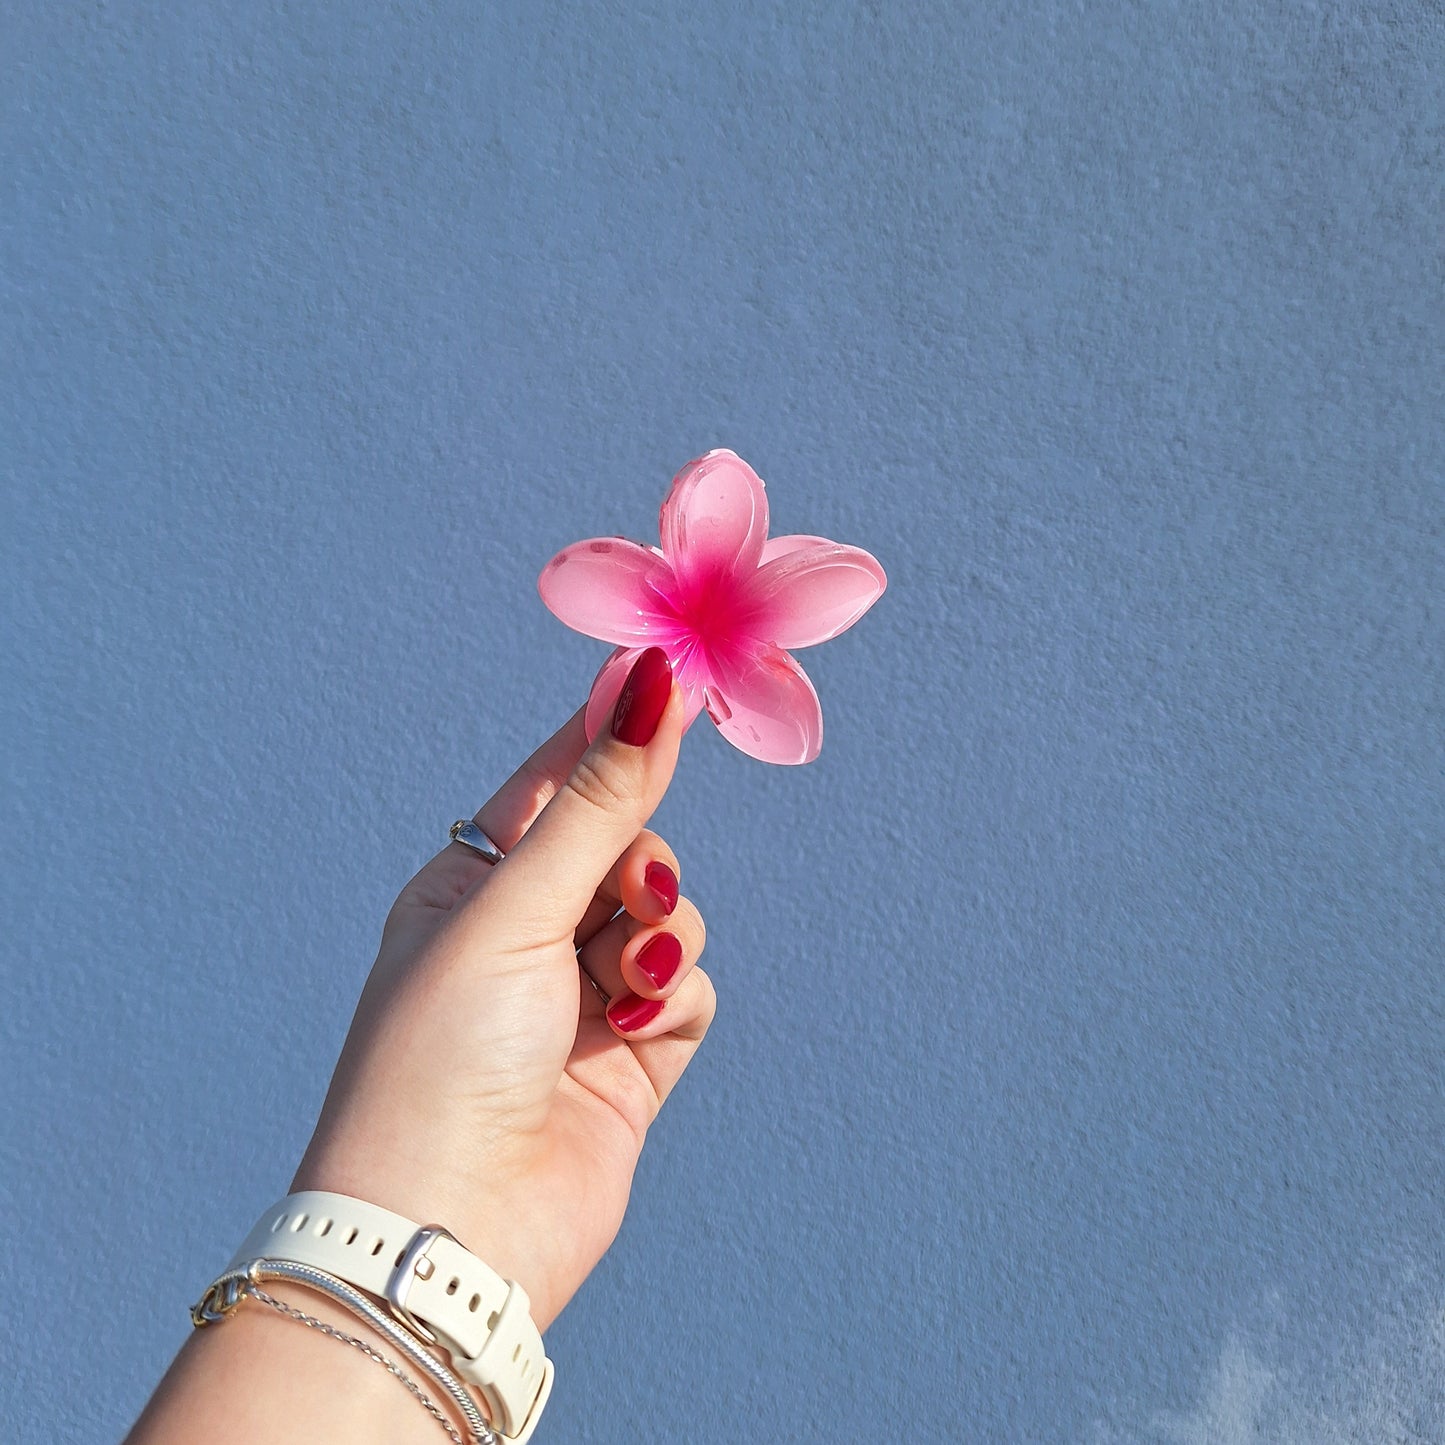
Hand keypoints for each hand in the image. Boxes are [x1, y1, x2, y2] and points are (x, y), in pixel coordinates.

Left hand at [292, 647, 714, 1331]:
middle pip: (624, 848)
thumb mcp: (513, 909)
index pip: (553, 782)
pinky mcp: (631, 1059)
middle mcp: (525, 935)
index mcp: (470, 886)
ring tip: (620, 987)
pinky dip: (670, 1000)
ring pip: (666, 918)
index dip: (609, 733)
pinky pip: (686, 990)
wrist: (450, 1231)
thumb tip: (647, 678)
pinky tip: (629, 1034)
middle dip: (639, 864)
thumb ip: (596, 800)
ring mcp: (580, 998)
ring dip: (656, 939)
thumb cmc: (444, 1054)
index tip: (672, 676)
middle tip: (637, 890)